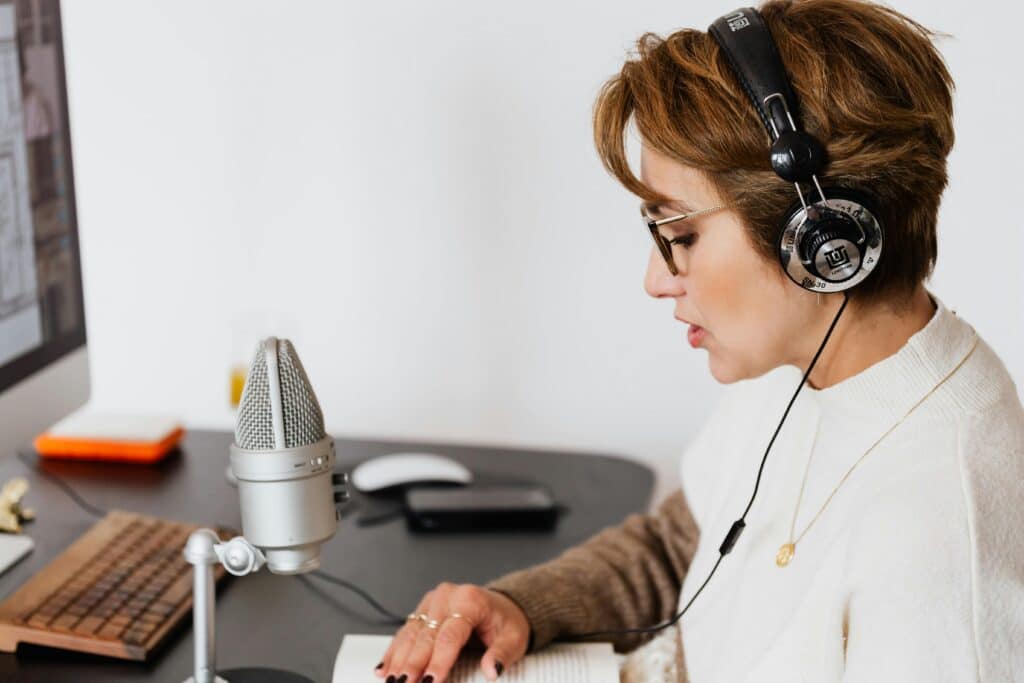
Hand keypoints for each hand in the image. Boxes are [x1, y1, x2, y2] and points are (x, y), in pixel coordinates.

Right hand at [375, 582, 529, 682]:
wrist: (501, 606)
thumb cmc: (505, 621)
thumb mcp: (513, 638)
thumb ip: (501, 654)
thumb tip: (490, 671)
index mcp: (470, 600)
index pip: (450, 636)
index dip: (438, 662)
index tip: (430, 682)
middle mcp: (447, 597)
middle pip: (425, 636)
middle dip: (413, 666)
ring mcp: (432, 602)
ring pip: (410, 634)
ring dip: (399, 661)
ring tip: (392, 681)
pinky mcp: (423, 610)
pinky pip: (405, 631)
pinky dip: (394, 652)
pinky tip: (384, 668)